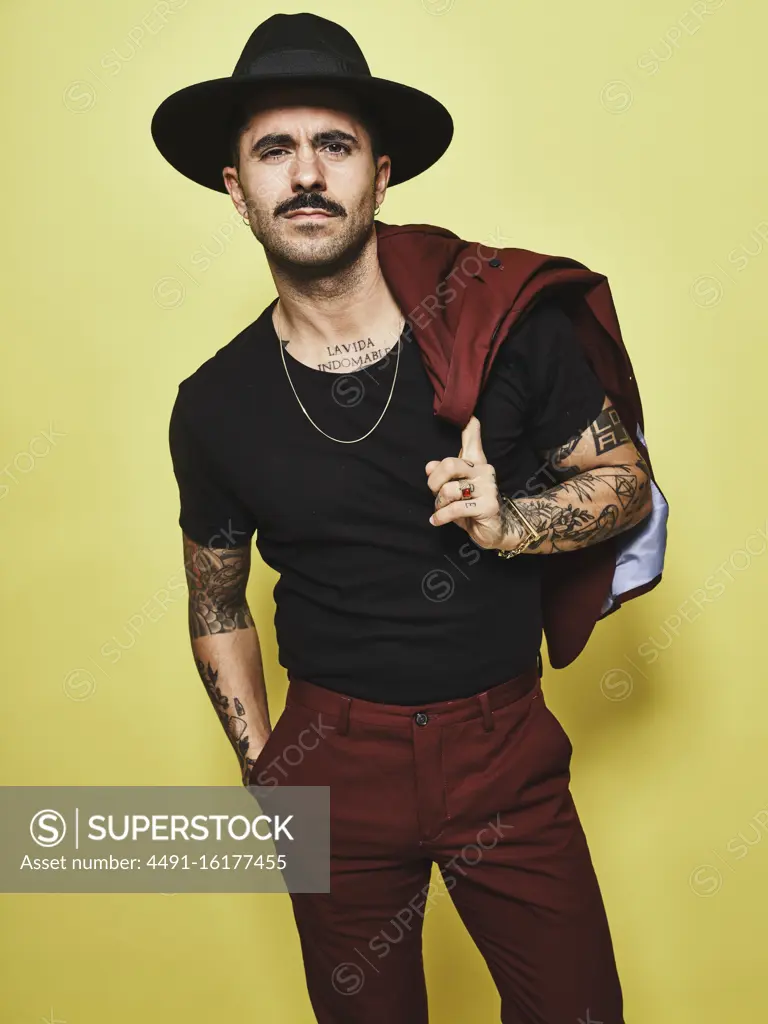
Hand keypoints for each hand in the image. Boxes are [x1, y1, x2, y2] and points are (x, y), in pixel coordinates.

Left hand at [425, 416, 514, 551]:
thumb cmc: (470, 507)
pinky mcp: (489, 505)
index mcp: (475, 463)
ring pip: (449, 490)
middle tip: (435, 494)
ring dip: (439, 504)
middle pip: (449, 465)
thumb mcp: (454, 489)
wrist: (492, 531)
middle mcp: (483, 470)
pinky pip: (455, 508)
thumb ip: (442, 475)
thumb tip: (429, 466)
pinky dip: (441, 516)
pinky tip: (436, 520)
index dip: (470, 426)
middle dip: (434, 482)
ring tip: (442, 510)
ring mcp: (488, 487)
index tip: (470, 415)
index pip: (472, 440)